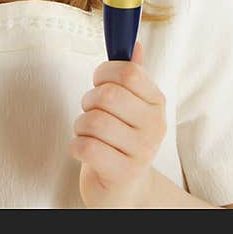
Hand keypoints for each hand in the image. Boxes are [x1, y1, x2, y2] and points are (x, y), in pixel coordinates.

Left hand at [69, 41, 167, 207]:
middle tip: (91, 112)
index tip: (99, 83)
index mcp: (156, 103)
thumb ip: (133, 75)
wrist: (125, 189)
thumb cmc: (121, 141)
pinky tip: (85, 151)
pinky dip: (76, 146)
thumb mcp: (131, 106)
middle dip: (88, 101)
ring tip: (88, 134)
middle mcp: (154, 126)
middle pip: (108, 95)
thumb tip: (134, 43)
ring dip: (80, 126)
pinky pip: (86, 147)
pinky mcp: (122, 173)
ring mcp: (141, 152)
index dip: (104, 73)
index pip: (129, 71)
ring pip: (93, 121)